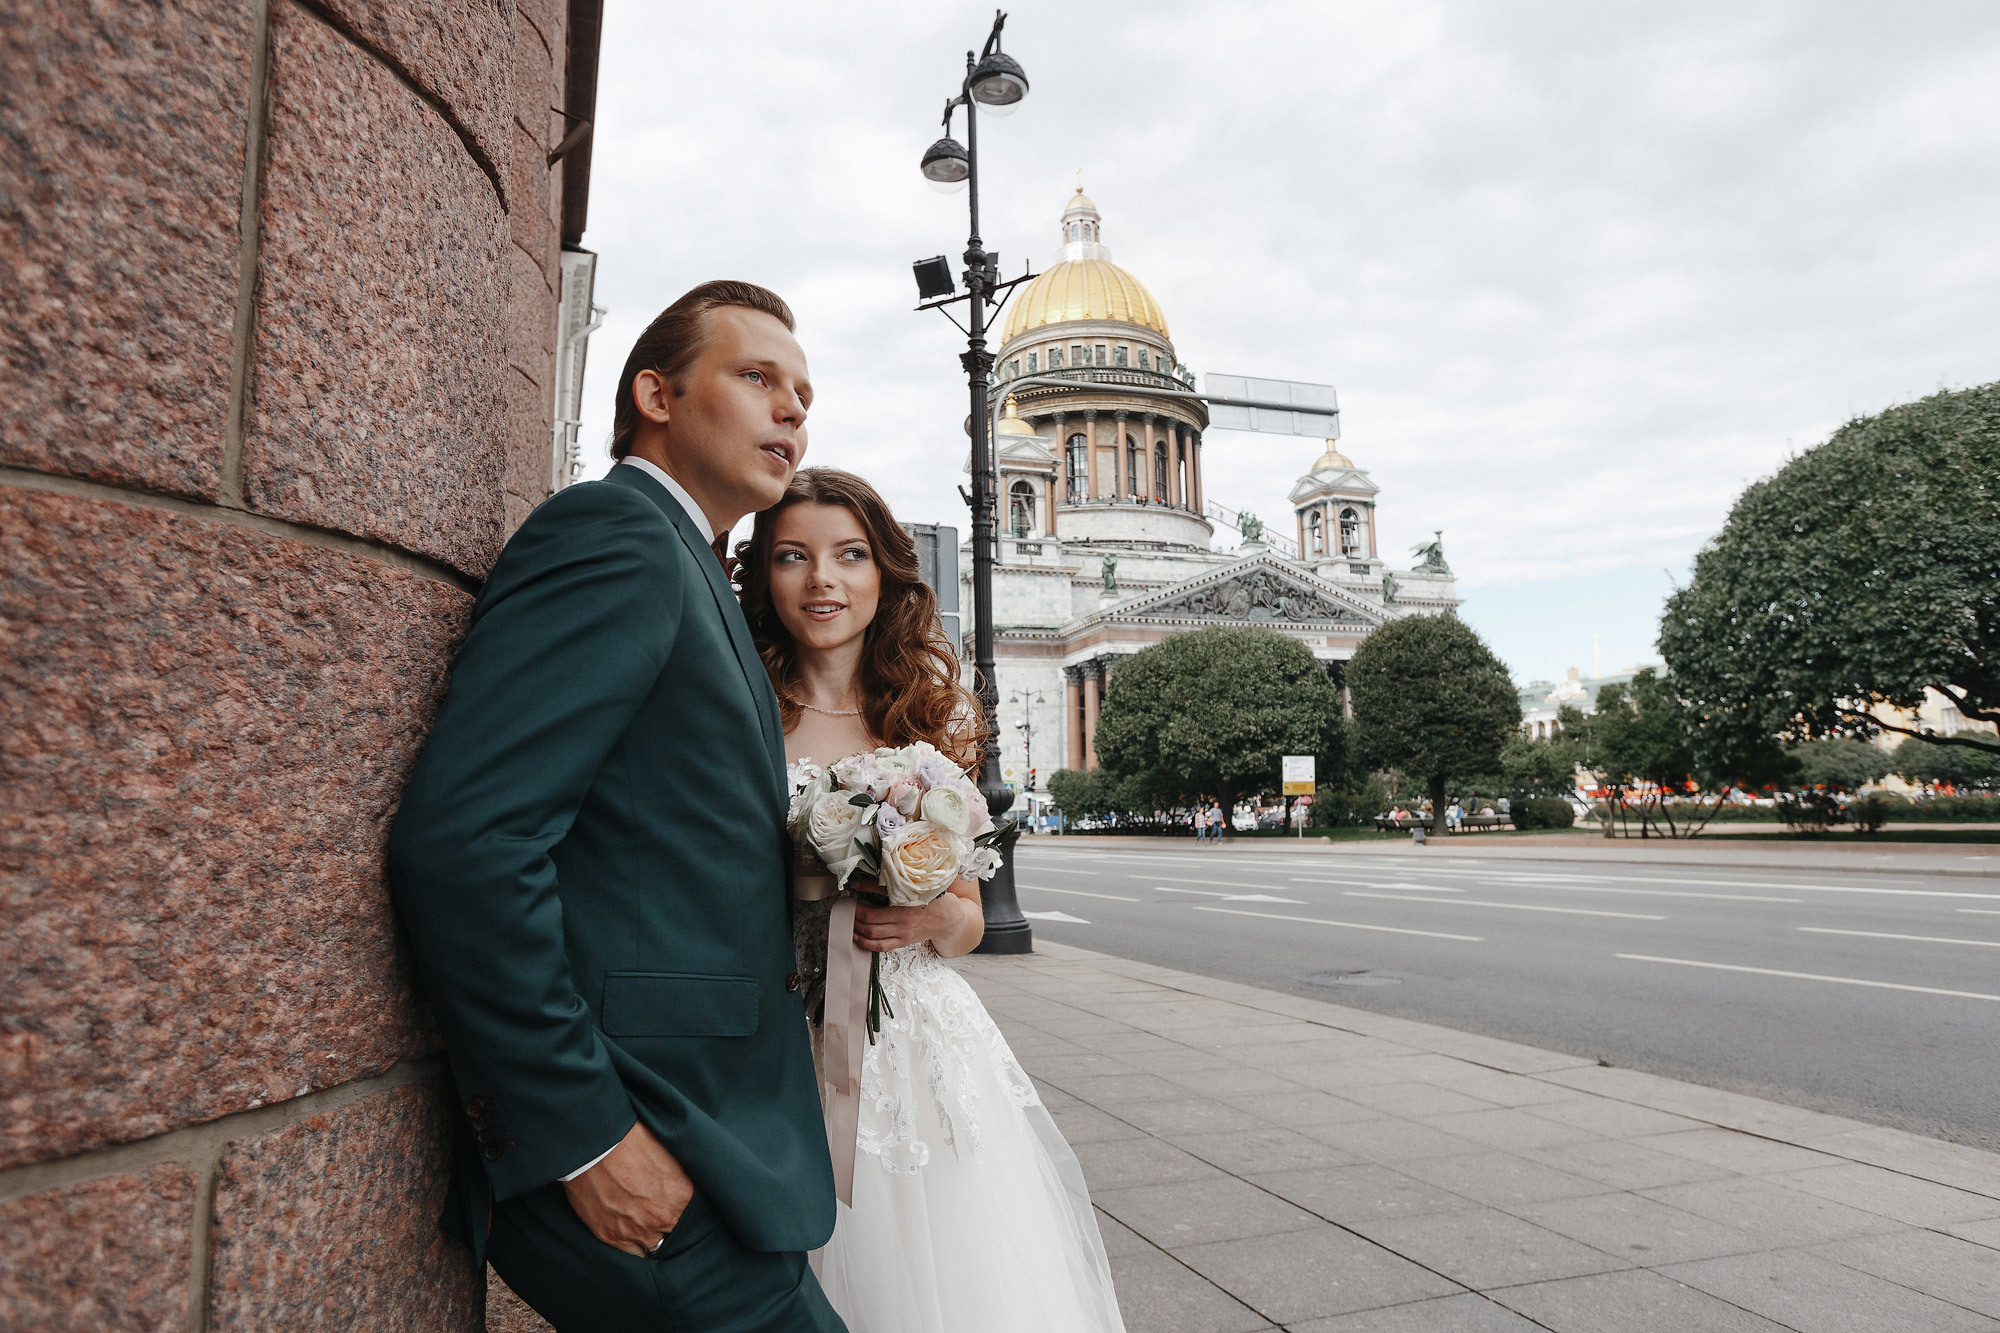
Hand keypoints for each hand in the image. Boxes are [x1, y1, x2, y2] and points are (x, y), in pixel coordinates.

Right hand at [562, 1120, 693, 1255]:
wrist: (593, 1145)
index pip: (695, 1215)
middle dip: (671, 1225)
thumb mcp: (669, 1149)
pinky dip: (634, 1246)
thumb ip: (681, 1174)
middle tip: (663, 1212)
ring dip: (653, 1237)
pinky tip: (634, 1235)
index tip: (680, 1204)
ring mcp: (636, 1230)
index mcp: (682, 1195)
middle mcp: (661, 1217)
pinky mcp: (611, 1236)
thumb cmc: (630, 1139)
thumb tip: (687, 1179)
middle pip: (675, 1233)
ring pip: (654, 1246)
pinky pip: (631, 1254)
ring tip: (647, 1224)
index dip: (686, 1209)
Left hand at [853, 885, 980, 955]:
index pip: (880, 893)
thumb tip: (877, 873)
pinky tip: (858, 936)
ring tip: (850, 919)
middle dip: (855, 911)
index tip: (853, 885)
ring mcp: (902, 933)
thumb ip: (899, 880)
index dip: (863, 889)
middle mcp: (904, 919)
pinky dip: (865, 942)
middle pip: (870, 917)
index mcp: (909, 901)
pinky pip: (880, 946)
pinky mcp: (902, 942)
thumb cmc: (935, 900)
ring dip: (857, 926)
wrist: (949, 920)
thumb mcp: (920, 886)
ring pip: (872, 933)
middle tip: (849, 904)